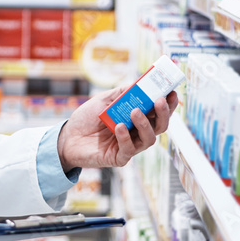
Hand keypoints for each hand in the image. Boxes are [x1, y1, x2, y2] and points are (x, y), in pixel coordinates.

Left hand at [57, 85, 178, 171]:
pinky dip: (125, 137)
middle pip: (160, 126)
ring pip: (149, 139)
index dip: (168, 104)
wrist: (67, 137)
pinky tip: (119, 127)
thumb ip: (121, 93)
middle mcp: (137, 133)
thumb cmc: (86, 118)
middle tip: (159, 101)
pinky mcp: (119, 157)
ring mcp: (130, 146)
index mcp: (137, 118)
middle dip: (163, 114)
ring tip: (136, 112)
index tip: (172, 92)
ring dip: (145, 125)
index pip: (158, 112)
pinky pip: (129, 150)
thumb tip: (138, 83)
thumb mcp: (104, 100)